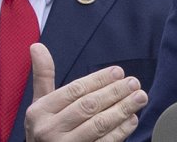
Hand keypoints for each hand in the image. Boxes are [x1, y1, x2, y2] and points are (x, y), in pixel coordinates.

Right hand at [25, 43, 147, 140]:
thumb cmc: (45, 129)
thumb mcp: (39, 104)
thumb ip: (43, 76)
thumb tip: (37, 46)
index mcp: (40, 112)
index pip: (74, 90)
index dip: (98, 79)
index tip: (118, 72)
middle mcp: (49, 130)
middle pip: (88, 106)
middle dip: (115, 92)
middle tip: (134, 83)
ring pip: (99, 125)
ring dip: (123, 109)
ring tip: (139, 98)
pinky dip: (121, 131)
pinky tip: (132, 119)